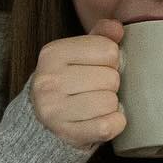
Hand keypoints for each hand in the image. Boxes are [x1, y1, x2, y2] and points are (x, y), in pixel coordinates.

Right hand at [29, 20, 125, 148]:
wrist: (44, 123)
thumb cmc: (70, 84)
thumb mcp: (79, 55)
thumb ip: (100, 37)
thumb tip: (117, 28)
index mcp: (52, 53)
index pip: (108, 50)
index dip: (111, 61)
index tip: (98, 68)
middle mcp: (48, 80)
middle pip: (111, 78)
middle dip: (111, 85)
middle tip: (97, 90)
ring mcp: (54, 109)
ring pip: (110, 102)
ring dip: (112, 105)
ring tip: (97, 105)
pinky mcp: (66, 134)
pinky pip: (108, 126)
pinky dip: (114, 123)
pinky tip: (104, 120)